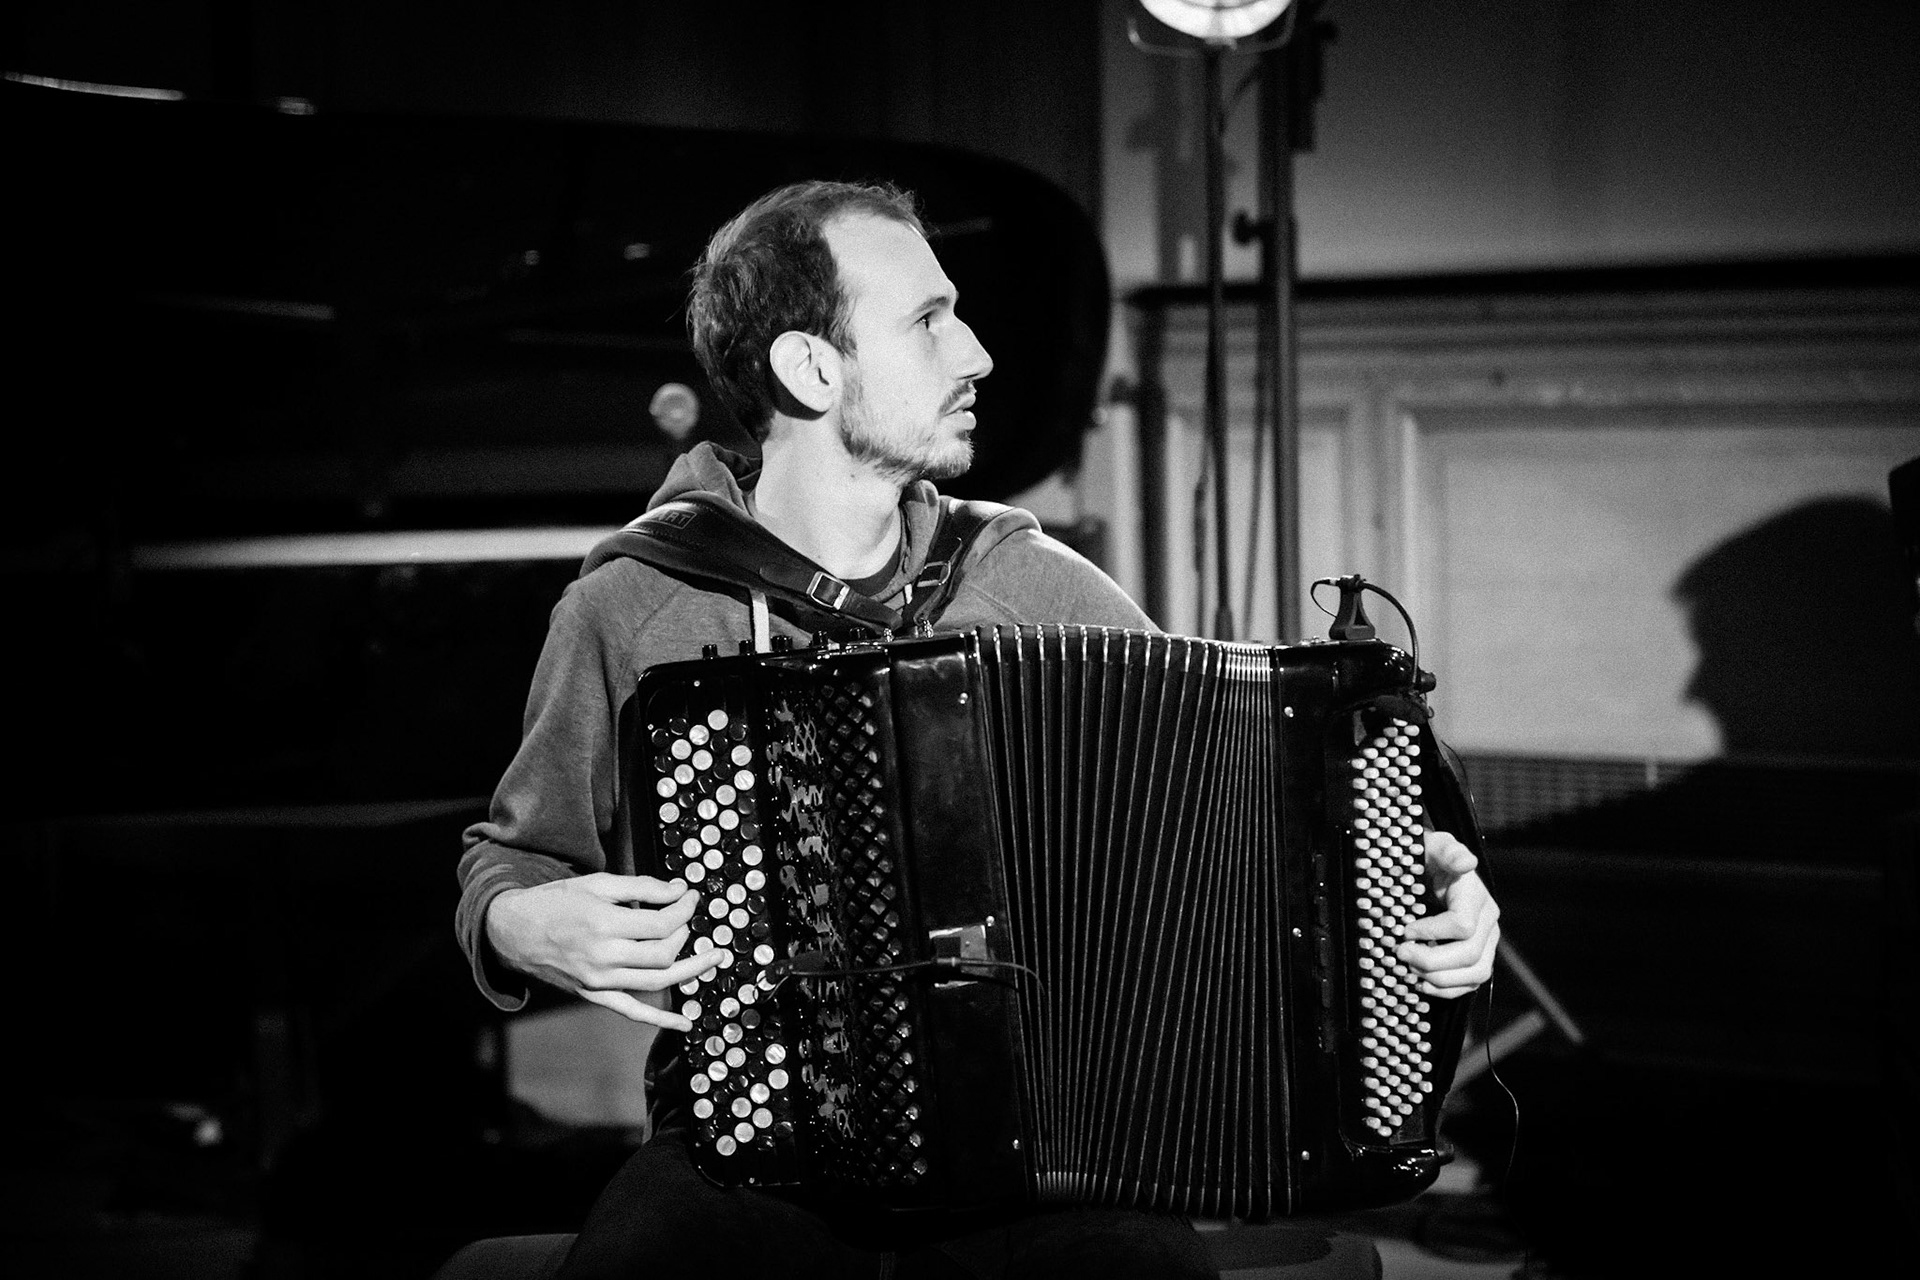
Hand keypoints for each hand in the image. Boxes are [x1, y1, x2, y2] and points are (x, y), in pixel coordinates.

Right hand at [485, 873, 724, 1029]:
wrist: (512, 931)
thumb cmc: (555, 902)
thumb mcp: (597, 883)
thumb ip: (641, 887)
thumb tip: (679, 891)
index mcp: (604, 923)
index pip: (662, 924)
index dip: (685, 909)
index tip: (690, 897)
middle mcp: (603, 956)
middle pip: (663, 953)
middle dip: (685, 934)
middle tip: (688, 918)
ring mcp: (598, 981)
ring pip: (655, 982)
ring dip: (689, 970)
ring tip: (713, 958)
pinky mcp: (593, 995)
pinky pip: (631, 1011)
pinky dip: (660, 1019)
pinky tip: (684, 1022)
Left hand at [1395, 830, 1500, 998]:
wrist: (1432, 868)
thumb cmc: (1428, 857)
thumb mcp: (1432, 845)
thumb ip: (1447, 849)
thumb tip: (1466, 862)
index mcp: (1476, 895)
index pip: (1462, 926)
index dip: (1431, 933)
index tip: (1404, 930)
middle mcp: (1488, 920)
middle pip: (1469, 954)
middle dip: (1431, 960)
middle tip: (1400, 954)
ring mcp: (1487, 941)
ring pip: (1476, 974)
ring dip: (1440, 979)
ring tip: (1410, 970)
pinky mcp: (1480, 956)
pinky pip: (1472, 983)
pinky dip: (1447, 990)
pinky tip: (1423, 984)